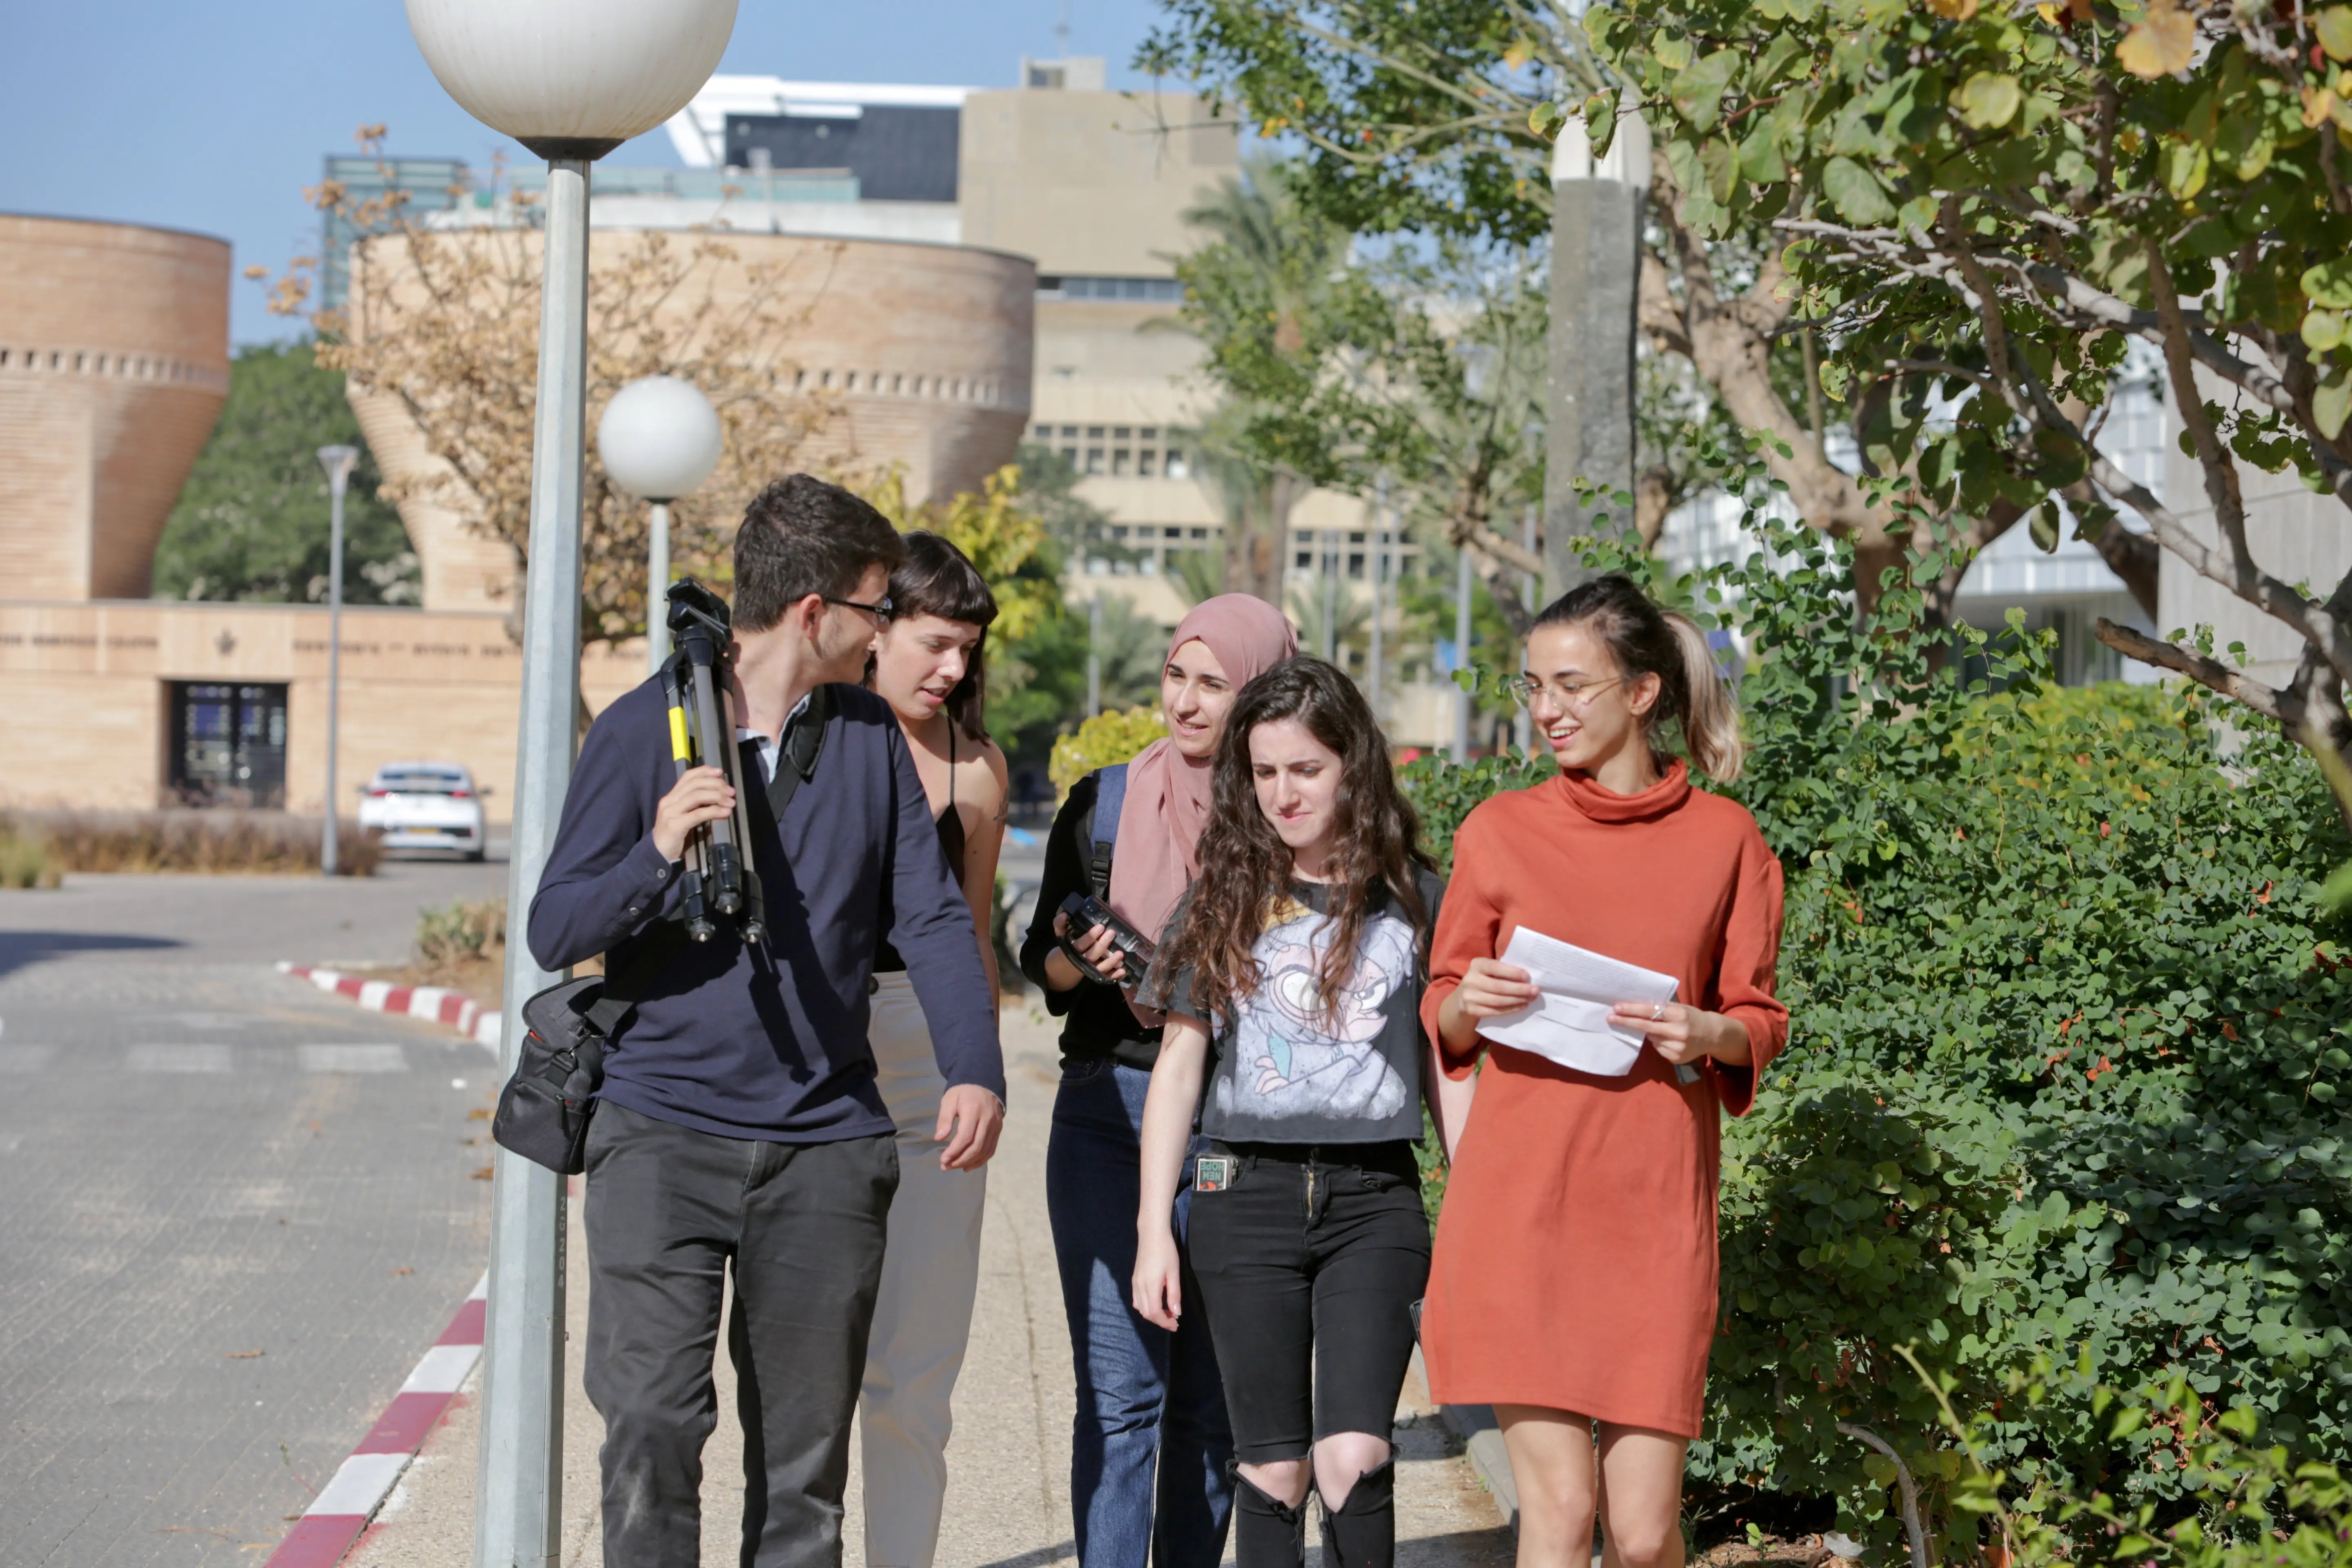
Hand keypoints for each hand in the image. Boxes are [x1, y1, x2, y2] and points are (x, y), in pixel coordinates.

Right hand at [652, 765, 734, 860]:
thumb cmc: (673, 834)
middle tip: (731, 792)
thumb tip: (719, 796)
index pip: (687, 777)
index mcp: (671, 796)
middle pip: (695, 784)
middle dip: (716, 785)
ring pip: (696, 796)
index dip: (704, 771)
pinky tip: (725, 813)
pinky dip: (714, 811)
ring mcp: (671, 812)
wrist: (657, 853)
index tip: (720, 772)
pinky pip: (698, 814)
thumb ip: (695, 805)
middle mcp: (669, 801)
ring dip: (717, 796)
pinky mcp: (675, 825)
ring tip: (731, 802)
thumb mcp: (683, 815)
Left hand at [935, 1084, 1003, 1170]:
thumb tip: (939, 1138)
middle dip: (960, 1160)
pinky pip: (991, 1149)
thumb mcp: (949, 1099)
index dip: (954, 1151)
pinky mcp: (999, 1130)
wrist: (984, 1082)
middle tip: (946, 1167)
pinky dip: (981, 1160)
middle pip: (976, 1147)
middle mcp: (988, 1120)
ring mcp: (995, 1126)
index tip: (943, 1160)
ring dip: (969, 1162)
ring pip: (984, 1150)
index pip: (965, 1137)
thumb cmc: (963, 1092)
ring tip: (954, 1167)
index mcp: (974, 1111)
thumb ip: (944, 1118)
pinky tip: (969, 1165)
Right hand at [1051, 910, 1126, 985]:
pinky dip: (1114, 975)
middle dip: (1102, 945)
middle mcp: (1082, 960)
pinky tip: (1123, 970)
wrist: (1066, 963)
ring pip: (1100, 967)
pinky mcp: (1097, 974)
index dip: (1090, 937)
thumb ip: (1060, 924)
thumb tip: (1064, 915)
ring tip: (1121, 953)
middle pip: (1092, 955)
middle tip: (1112, 933)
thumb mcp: (1061, 934)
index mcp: (1073, 949)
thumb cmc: (1068, 944)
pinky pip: (1106, 976)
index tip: (1101, 926)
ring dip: (1111, 962)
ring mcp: (1091, 968)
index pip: (1081, 944)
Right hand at [1132, 1225, 1183, 1330]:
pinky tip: (1156, 1303)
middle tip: (1174, 1320)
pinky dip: (1146, 1307)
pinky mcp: (1134, 1279)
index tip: (1176, 1324)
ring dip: (1153, 1314)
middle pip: (1146, 1313)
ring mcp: (1135, 1283)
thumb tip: (1176, 1313)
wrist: (1151, 1234)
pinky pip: (1137, 1300)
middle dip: (1160, 1320)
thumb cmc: (1166, 1251)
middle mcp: (1139, 1287)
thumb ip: (1174, 1294)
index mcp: (1150, 1286)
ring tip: (1167, 1313)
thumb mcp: (1174, 1272)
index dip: (1165, 1322)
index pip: (1154, 1313)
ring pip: (1140, 1308)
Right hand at [1451, 958, 1536, 1019]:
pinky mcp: (1472, 1010)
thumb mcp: (1488, 969)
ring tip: (1530, 999)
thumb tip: (1527, 978)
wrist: (1462, 997)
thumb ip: (1502, 970)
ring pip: (1499, 1001)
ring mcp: (1470, 996)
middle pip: (1499, 986)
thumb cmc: (1483, 979)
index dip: (1513, 973)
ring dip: (1518, 1000)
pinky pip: (1495, 1011)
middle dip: (1520, 989)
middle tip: (1535, 991)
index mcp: (1477, 964)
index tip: (1528, 977)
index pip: (1496, 967)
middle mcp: (1470, 980)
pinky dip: (1511, 1009)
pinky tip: (1522, 1006)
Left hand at [1607, 1001, 1752, 1066]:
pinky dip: (1659, 1042)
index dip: (1633, 1010)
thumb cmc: (1692, 1016)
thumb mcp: (1680, 1007)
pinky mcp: (1676, 1058)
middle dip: (1627, 1022)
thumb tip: (1635, 1008)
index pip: (1651, 1012)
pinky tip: (1669, 1040)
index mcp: (1679, 1015)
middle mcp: (1678, 1032)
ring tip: (1665, 1030)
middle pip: (1646, 1027)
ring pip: (1651, 1038)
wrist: (1712, 1035)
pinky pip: (1658, 1048)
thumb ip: (1661, 1008)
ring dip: (1650, 1033)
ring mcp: (1677, 1047)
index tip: (1617, 1007)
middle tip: (1611, 1018)